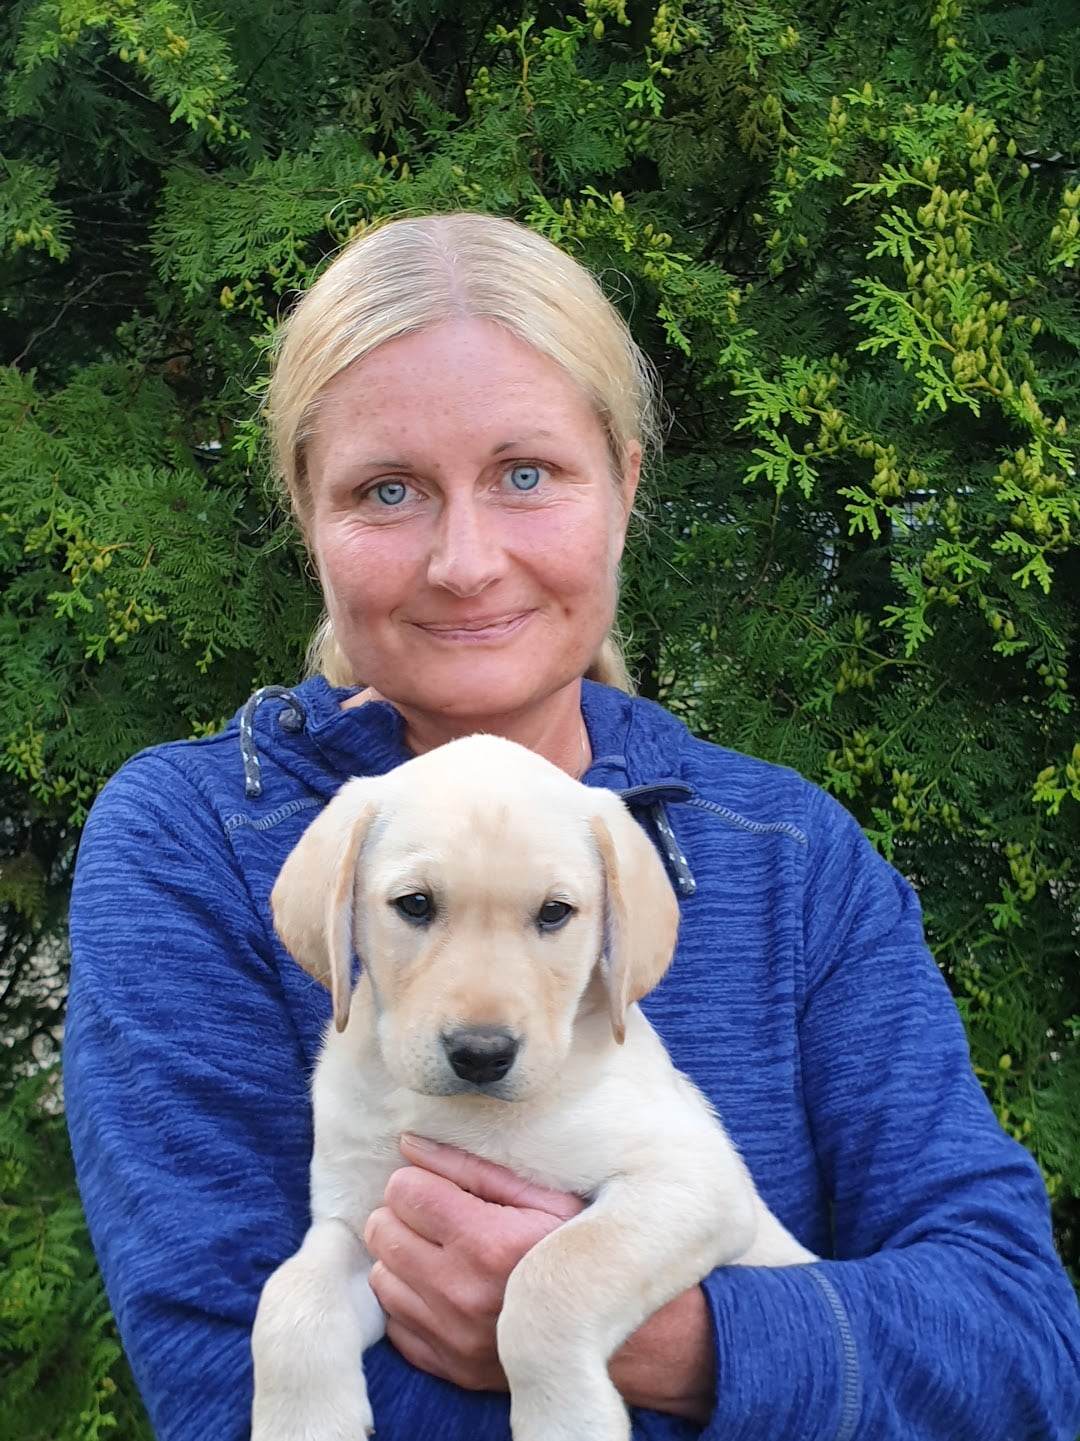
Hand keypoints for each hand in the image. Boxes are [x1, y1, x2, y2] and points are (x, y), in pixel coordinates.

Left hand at [364, 1136, 714, 1420]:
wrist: (624, 1334)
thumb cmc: (584, 1247)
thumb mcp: (542, 1194)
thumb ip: (471, 1167)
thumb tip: (408, 1145)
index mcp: (488, 1243)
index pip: (404, 1192)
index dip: (418, 1180)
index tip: (440, 1185)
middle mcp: (463, 1296)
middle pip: (384, 1232)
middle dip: (406, 1214)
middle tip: (439, 1214)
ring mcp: (453, 1339)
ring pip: (383, 1276)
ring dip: (405, 1258)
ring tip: (445, 1250)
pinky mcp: (451, 1369)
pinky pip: (396, 1323)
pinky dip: (412, 1300)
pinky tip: (446, 1287)